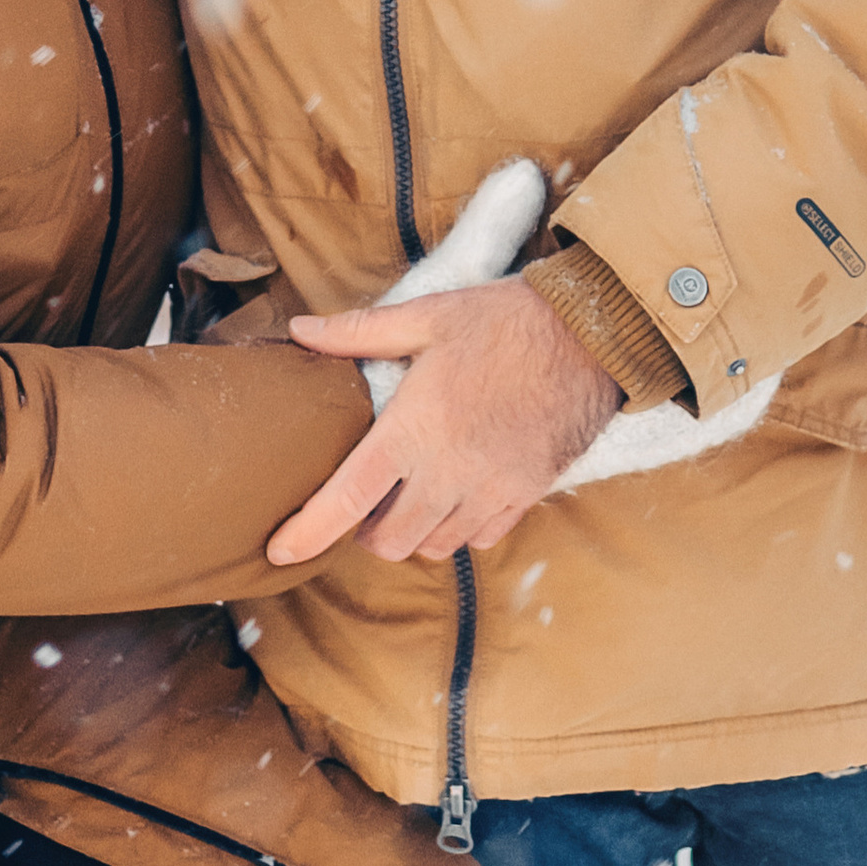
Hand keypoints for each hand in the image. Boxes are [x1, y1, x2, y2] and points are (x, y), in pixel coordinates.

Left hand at [266, 279, 622, 567]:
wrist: (588, 335)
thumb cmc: (503, 320)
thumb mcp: (428, 315)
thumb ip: (359, 332)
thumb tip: (301, 332)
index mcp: (415, 428)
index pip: (347, 498)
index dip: (308, 532)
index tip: (278, 550)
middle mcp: (449, 470)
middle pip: (388, 539)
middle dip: (366, 531)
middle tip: (364, 503)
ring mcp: (490, 489)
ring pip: (433, 545)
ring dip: (412, 533)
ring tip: (408, 498)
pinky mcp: (524, 495)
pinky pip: (480, 538)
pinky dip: (458, 530)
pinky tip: (455, 496)